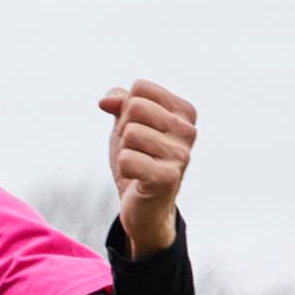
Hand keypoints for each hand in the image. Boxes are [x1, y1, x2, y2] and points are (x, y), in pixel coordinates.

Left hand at [100, 80, 196, 257]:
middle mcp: (189, 130)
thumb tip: (105, 101)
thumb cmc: (138, 159)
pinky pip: (127, 159)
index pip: (140, 88)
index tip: (137, 129)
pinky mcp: (168, 178)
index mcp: (184, 112)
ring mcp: (181, 155)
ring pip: (129, 133)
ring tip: (138, 164)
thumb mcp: (126, 125)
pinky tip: (137, 178)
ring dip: (124, 151)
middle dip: (123, 129)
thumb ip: (119, 103)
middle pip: (134, 107)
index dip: (126, 109)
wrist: (144, 206)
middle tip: (135, 150)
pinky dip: (123, 168)